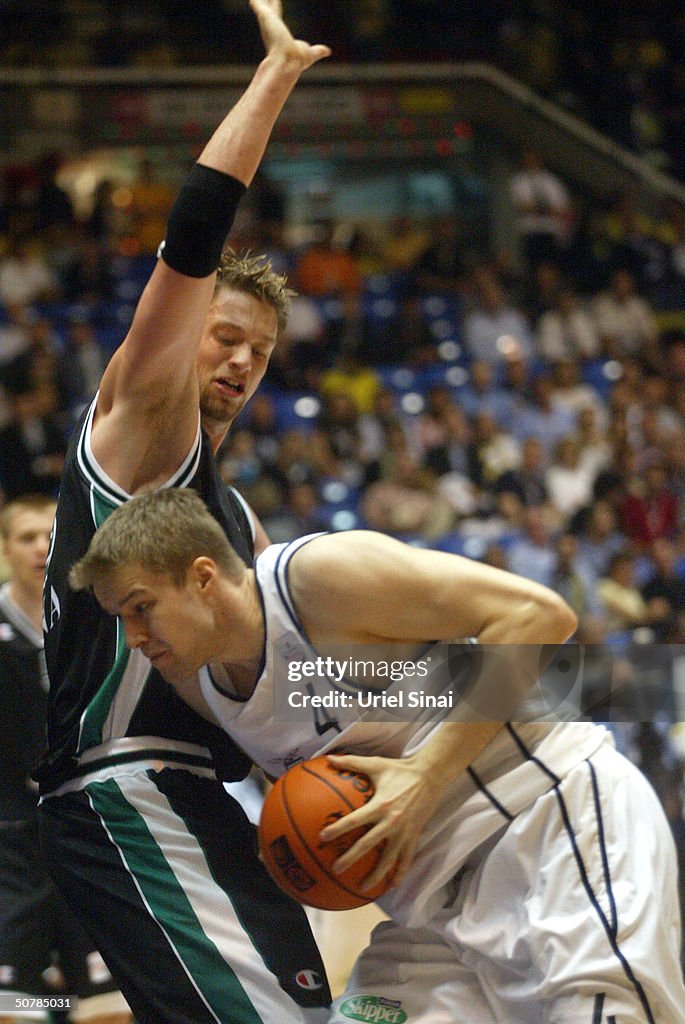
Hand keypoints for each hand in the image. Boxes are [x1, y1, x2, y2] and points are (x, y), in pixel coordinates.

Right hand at [249, 0, 330, 71]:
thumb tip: (327, 52)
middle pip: (269, 8)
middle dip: (268, 1)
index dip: (275, 7)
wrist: (287, 63)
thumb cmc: (297, 61)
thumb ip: (317, 51)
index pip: (276, 16)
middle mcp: (271, 27)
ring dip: (260, 0)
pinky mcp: (265, 16)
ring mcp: (267, 22)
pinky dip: (256, 1)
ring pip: (262, 3)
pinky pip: (258, 4)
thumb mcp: (310, 53)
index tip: (274, 1)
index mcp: (278, 34)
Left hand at [318, 751, 444, 891]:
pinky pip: (406, 859)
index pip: (355, 820)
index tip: (323, 837)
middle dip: (351, 858)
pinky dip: (400, 873)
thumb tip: (329, 758)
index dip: (339, 828)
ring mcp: (404, 831)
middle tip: (336, 869)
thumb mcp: (375, 764)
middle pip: (368, 845)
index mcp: (380, 805)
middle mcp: (391, 821)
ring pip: (389, 859)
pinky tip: (391, 885)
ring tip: (362, 888)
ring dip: (376, 875)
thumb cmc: (400, 769)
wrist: (430, 776)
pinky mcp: (414, 836)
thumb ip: (352, 762)